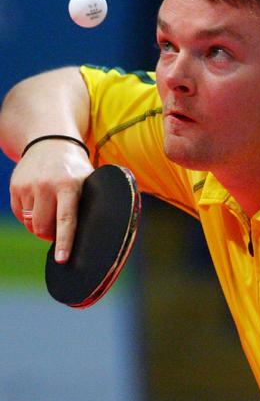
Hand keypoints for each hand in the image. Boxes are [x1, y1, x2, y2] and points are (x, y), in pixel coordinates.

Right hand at [9, 139, 93, 262]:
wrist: (50, 142)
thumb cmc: (75, 168)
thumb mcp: (89, 178)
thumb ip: (91, 200)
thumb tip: (104, 227)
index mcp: (69, 186)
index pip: (66, 219)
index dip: (64, 241)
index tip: (63, 258)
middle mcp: (46, 186)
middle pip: (43, 227)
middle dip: (50, 237)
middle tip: (58, 235)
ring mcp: (27, 186)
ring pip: (31, 224)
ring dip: (40, 227)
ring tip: (51, 215)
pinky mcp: (14, 187)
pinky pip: (21, 215)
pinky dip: (30, 218)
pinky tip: (40, 206)